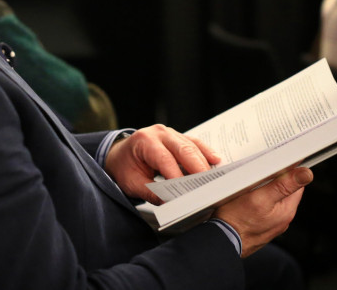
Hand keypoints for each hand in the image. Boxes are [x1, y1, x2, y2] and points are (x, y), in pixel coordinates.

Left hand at [105, 124, 221, 203]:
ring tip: (215, 178)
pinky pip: (195, 143)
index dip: (177, 176)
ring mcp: (170, 133)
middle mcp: (159, 132)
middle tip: (208, 186)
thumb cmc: (125, 168)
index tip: (187, 193)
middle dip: (197, 168)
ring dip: (204, 162)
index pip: (165, 159)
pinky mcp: (178, 137)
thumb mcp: (132, 183)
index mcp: (144, 141)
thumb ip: (150, 192)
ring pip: (192, 145)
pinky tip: (216, 161)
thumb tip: (170, 203)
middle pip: (183, 149)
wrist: (120, 155)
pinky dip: (205, 152)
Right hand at [214, 167, 311, 257]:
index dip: (289, 171)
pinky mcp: (260, 224)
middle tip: (260, 173)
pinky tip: (246, 198)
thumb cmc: (237, 221)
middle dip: (275, 180)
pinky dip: (257, 199)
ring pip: (273, 198)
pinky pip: (263, 207)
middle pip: (285, 191)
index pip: (297, 184)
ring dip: (264, 189)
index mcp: (287, 210)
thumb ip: (283, 185)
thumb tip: (306, 174)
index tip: (277, 163)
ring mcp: (271, 223)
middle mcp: (282, 218)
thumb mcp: (260, 198)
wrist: (222, 240)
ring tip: (250, 185)